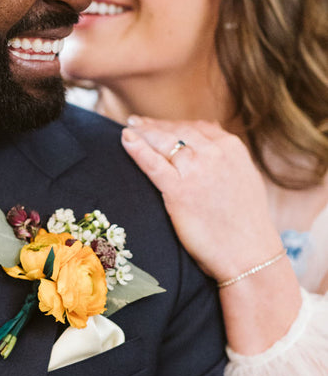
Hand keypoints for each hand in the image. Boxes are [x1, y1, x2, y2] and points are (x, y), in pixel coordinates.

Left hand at [121, 117, 282, 282]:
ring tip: (129, 128)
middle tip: (136, 122)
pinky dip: (136, 148)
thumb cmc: (247, 223)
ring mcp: (196, 170)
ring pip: (163, 141)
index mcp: (232, 148)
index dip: (173, 124)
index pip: (196, 127)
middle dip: (154, 125)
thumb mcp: (245, 178)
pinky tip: (125, 139)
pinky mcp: (179, 190)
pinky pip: (152, 162)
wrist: (249, 254)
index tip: (159, 124)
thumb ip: (227, 158)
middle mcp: (215, 153)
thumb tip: (212, 140)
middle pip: (177, 131)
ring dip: (143, 132)